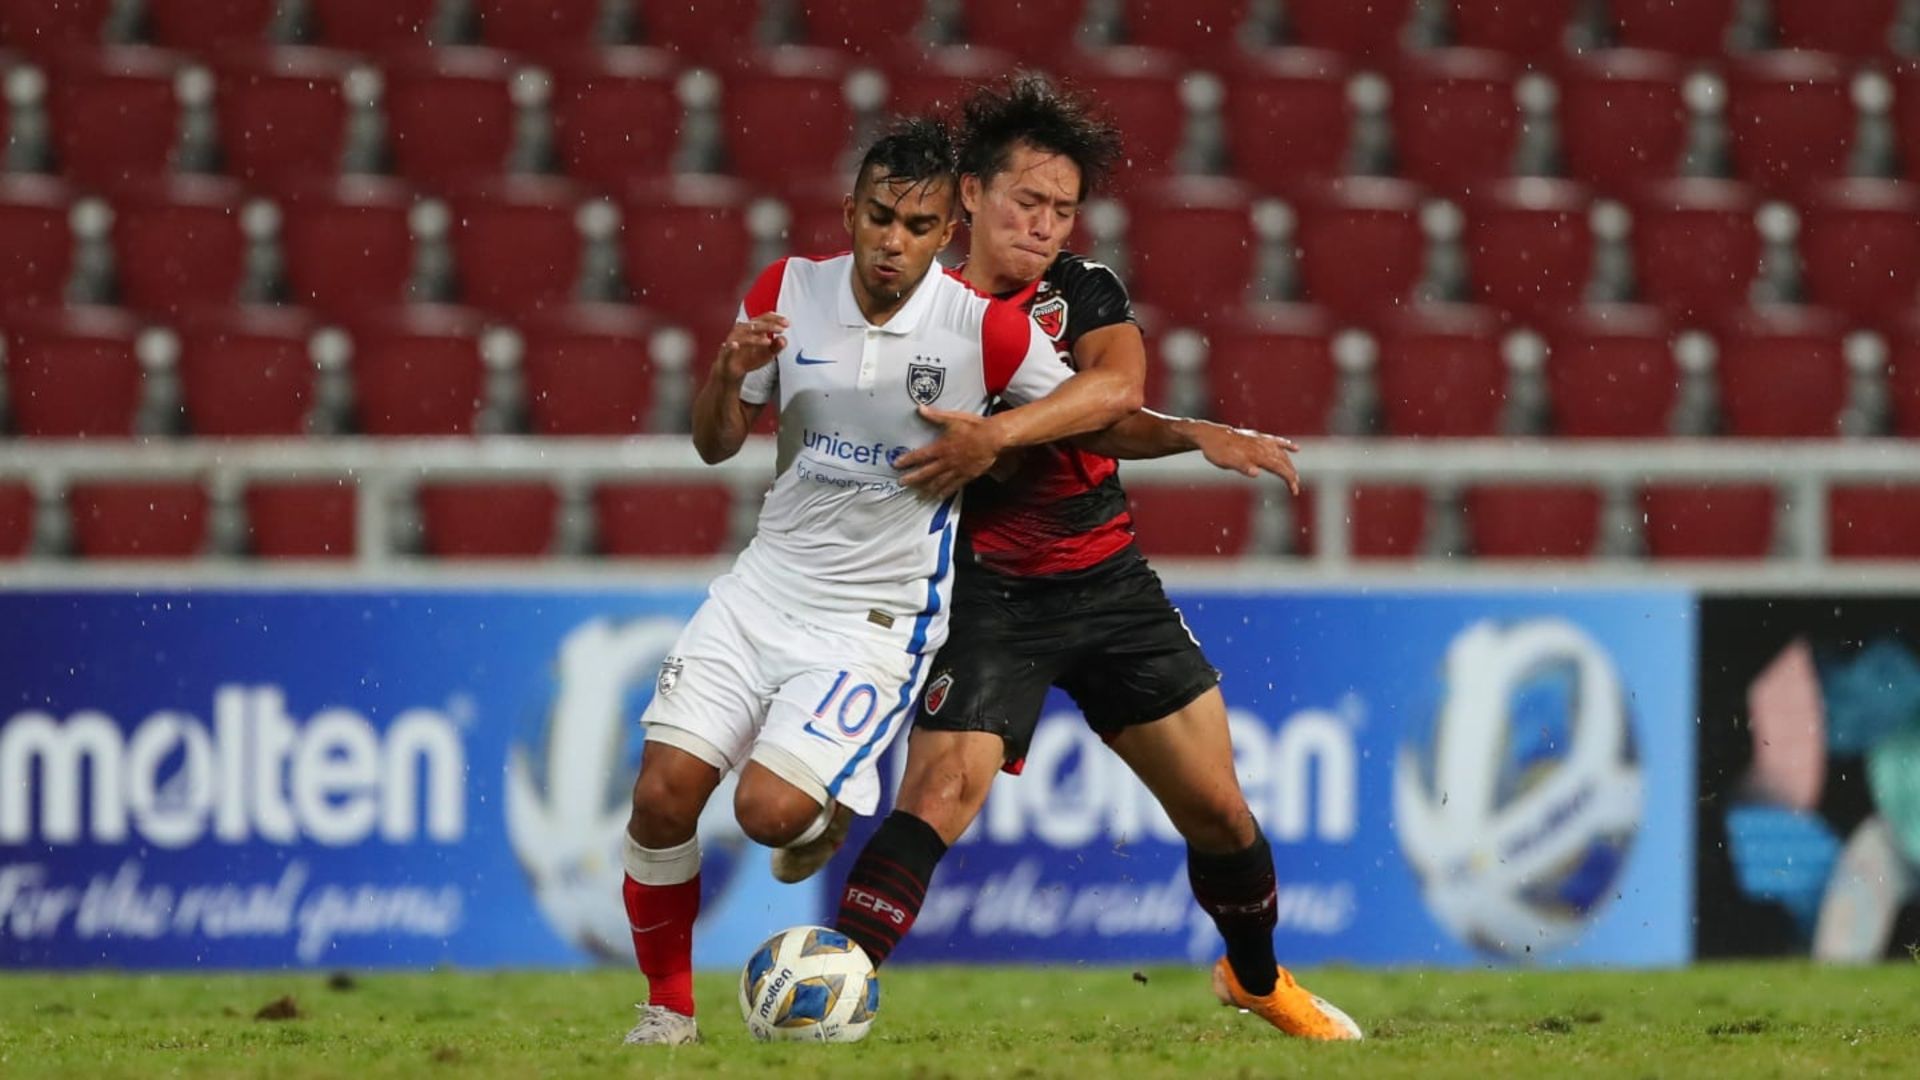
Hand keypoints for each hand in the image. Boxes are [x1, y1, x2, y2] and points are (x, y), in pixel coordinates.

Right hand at [717, 314, 787, 379]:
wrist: (731, 372)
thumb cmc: (748, 359)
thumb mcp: (767, 354)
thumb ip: (776, 347)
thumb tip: (784, 340)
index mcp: (752, 328)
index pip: (763, 318)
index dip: (775, 319)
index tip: (786, 323)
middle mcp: (741, 331)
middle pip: (754, 325)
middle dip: (769, 326)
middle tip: (781, 329)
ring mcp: (732, 341)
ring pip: (743, 336)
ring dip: (755, 338)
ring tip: (768, 341)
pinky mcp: (725, 353)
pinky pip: (727, 348)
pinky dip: (731, 346)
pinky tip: (736, 345)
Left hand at [893, 406, 1009, 499]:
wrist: (993, 439)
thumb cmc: (973, 427)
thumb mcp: (953, 418)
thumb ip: (936, 416)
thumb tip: (919, 408)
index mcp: (941, 448)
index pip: (920, 455)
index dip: (907, 460)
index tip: (896, 465)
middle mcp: (946, 462)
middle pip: (926, 473)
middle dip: (913, 479)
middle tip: (901, 484)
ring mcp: (956, 470)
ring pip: (939, 482)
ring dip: (927, 489)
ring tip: (918, 495)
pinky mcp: (967, 476)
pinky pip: (954, 486)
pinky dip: (945, 492)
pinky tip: (939, 497)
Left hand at [1194, 425, 1301, 494]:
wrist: (1209, 435)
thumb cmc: (1217, 451)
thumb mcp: (1226, 462)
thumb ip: (1242, 467)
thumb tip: (1256, 473)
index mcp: (1256, 454)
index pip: (1279, 467)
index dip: (1289, 479)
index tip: (1295, 490)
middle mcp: (1261, 446)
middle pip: (1282, 461)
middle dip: (1291, 474)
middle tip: (1295, 487)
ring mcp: (1260, 440)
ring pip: (1281, 452)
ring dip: (1290, 464)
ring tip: (1295, 474)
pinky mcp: (1256, 437)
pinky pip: (1275, 441)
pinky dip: (1286, 445)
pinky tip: (1295, 448)